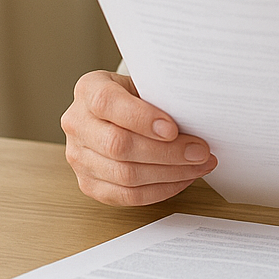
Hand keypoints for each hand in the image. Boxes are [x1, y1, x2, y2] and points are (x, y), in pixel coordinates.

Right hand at [61, 70, 216, 205]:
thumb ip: (162, 95)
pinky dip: (159, 190)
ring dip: (170, 174)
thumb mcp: (147, 82)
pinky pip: (125, 195)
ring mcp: (78, 157)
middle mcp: (77, 123)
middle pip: (119, 145)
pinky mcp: (88, 183)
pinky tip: (182, 178)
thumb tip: (198, 113)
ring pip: (124, 175)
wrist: (120, 109)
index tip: (174, 129)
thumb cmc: (139, 93)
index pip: (108, 103)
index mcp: (89, 89)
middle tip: (201, 152)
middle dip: (167, 152)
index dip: (141, 118)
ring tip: (199, 166)